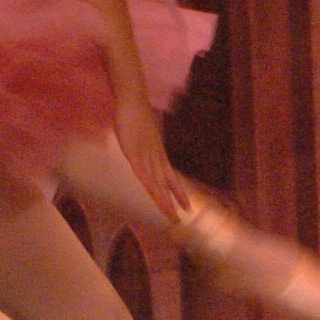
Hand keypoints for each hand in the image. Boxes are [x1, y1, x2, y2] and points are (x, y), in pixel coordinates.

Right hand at [111, 95, 184, 219]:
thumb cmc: (134, 115)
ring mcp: (145, 155)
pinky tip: (152, 194)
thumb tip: (145, 149)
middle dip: (172, 202)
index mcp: (157, 154)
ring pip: (155, 182)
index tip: (187, 207)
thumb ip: (143, 144)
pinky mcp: (133, 152)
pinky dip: (148, 185)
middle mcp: (155, 157)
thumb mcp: (141, 134)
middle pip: (164, 184)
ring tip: (171, 215)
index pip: (170, 177)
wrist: (132, 100)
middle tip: (179, 220)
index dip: (178, 192)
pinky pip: (141, 172)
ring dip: (162, 199)